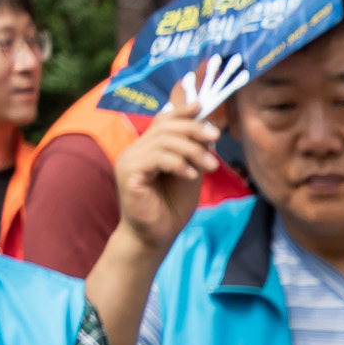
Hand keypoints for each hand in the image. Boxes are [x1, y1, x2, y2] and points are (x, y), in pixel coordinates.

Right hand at [111, 86, 219, 263]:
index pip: (163, 120)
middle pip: (165, 126)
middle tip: (216, 138)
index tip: (203, 107)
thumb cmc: (172, 208)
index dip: (182, 111)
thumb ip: (195, 153)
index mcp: (147, 147)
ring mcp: (129, 160)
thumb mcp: (190, 174)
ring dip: (192, 150)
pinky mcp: (128, 173)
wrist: (156, 237)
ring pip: (163, 141)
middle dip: (193, 129)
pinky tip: (192, 175)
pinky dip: (178, 163)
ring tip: (211, 166)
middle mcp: (135, 149)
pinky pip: (156, 158)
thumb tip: (209, 131)